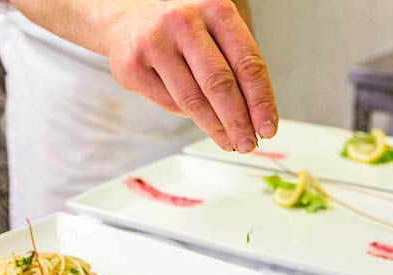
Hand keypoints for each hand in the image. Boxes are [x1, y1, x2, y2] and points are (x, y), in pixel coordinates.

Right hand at [105, 0, 277, 152]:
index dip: (261, 101)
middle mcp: (184, 22)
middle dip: (238, 121)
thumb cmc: (180, 27)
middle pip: (219, 85)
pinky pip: (170, 103)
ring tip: (229, 141)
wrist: (124, 14)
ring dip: (216, 128)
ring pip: (193, 100)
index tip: (268, 127)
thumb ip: (235, 62)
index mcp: (214, 8)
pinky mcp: (133, 66)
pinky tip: (200, 118)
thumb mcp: (213, 28)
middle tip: (248, 143)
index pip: (247, 63)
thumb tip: (257, 115)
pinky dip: (188, 116)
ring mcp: (155, 43)